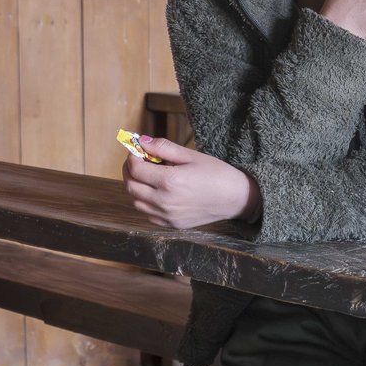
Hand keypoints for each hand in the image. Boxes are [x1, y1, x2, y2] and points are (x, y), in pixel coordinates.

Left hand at [123, 136, 260, 228]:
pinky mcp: (172, 224)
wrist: (235, 198)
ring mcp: (167, 216)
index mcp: (170, 181)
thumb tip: (142, 141)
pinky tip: (156, 192)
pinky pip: (148, 214)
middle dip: (129, 171)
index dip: (132, 157)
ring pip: (136, 202)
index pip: (135, 169)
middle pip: (131, 186)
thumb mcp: (190, 155)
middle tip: (137, 161)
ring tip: (148, 176)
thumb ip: (163, 148)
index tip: (137, 150)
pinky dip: (145, 202)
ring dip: (136, 187)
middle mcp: (165, 201)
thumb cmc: (216, 173)